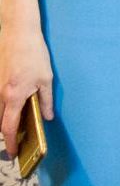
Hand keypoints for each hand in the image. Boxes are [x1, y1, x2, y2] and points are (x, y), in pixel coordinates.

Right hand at [0, 22, 53, 155]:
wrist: (18, 33)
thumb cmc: (34, 54)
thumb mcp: (46, 77)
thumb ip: (46, 100)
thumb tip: (48, 118)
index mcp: (14, 96)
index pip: (9, 127)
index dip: (11, 142)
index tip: (15, 152)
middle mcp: (0, 95)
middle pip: (0, 121)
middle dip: (8, 133)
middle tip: (18, 139)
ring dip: (5, 119)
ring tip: (18, 123)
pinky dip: (3, 107)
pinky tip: (14, 105)